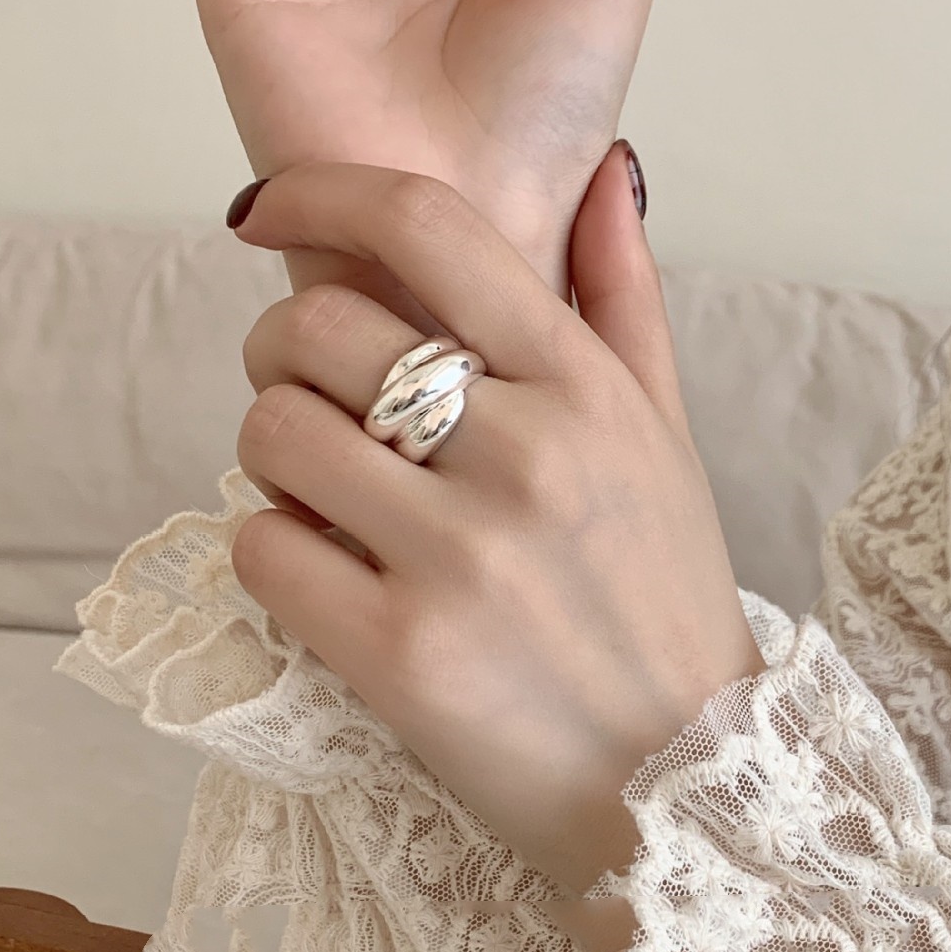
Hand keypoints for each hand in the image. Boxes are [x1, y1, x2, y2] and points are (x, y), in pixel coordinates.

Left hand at [225, 151, 764, 900]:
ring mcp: (460, 558)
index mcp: (585, 387)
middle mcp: (526, 455)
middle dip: (279, 349)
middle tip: (304, 392)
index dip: (318, 192)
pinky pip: (262, 550)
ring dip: (272, 454)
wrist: (687, 785)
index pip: (426, 227)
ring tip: (321, 492)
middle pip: (316, 327)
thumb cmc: (664, 598)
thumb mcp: (668, 438)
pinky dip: (271, 550)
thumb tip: (605, 166)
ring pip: (271, 434)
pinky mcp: (400, 656)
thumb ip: (625, 298)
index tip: (265, 206)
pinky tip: (324, 569)